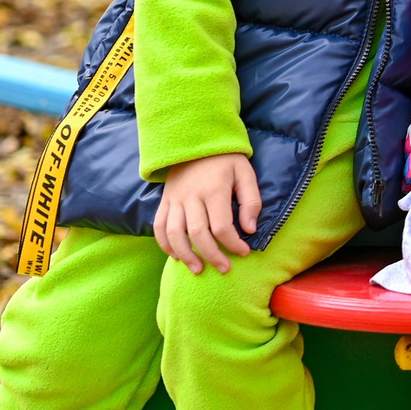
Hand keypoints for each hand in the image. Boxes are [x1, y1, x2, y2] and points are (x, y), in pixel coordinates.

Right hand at [156, 153, 260, 273]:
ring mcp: (174, 199)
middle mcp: (191, 196)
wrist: (195, 139)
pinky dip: (165, 244)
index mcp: (214, 189)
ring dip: (186, 255)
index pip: (222, 226)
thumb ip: (251, 201)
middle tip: (225, 269)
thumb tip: (249, 229)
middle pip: (198, 234)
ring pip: (175, 234)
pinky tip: (177, 256)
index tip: (244, 252)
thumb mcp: (245, 173)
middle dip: (212, 255)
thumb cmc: (225, 159)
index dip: (233, 244)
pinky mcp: (164, 201)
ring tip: (198, 269)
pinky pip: (159, 226)